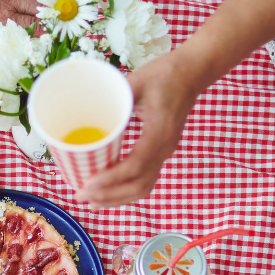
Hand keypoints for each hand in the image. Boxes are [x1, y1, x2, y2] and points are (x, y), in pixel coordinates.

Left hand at [76, 51, 202, 206]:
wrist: (192, 73)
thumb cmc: (165, 73)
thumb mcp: (137, 81)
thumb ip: (115, 98)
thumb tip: (85, 110)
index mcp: (160, 133)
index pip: (134, 166)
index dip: (110, 180)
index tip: (87, 185)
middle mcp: (165, 148)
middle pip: (139, 185)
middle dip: (109, 196)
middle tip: (82, 197)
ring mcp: (164, 152)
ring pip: (143, 187)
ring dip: (118, 198)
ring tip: (93, 202)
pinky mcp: (161, 152)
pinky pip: (145, 179)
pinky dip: (126, 190)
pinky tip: (109, 193)